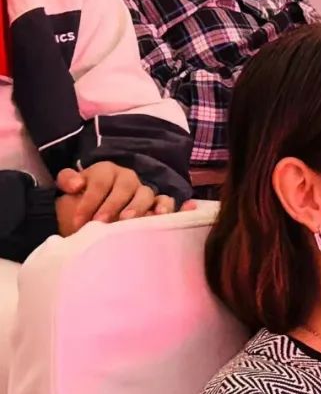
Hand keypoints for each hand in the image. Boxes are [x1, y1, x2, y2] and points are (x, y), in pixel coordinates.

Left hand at [54, 163, 186, 235]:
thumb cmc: (84, 203)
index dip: (89, 199)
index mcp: (107, 171)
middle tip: (102, 222)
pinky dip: (177, 207)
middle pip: (126, 187)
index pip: (100, 181)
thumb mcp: (70, 190)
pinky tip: (179, 211)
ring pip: (148, 195)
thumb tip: (76, 184)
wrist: (94, 215)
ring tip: (131, 221)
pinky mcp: (158, 207)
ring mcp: (145, 192)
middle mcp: (129, 179)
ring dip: (140, 208)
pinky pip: (169, 204)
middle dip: (113, 205)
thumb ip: (68, 181)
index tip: (79, 219)